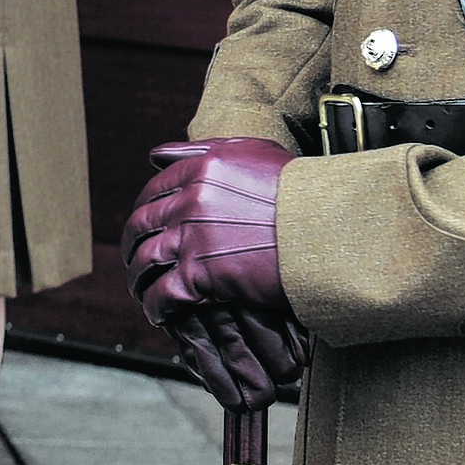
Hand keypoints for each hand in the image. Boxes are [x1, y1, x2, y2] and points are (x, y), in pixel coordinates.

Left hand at [124, 138, 306, 410]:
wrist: (330, 229)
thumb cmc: (303, 192)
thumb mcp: (252, 152)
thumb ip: (204, 150)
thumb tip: (156, 155)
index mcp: (200, 170)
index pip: (152, 191)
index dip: (144, 211)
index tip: (145, 226)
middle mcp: (190, 200)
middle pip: (141, 224)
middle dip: (134, 245)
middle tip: (136, 260)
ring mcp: (192, 237)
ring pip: (144, 260)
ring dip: (138, 279)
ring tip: (143, 291)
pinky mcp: (201, 274)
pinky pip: (162, 294)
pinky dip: (155, 306)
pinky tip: (160, 314)